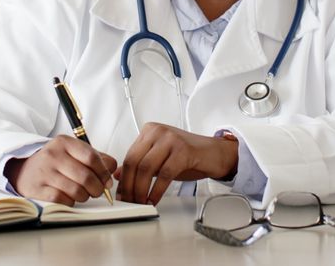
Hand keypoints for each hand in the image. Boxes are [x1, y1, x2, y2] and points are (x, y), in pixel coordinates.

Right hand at [3, 135, 116, 205]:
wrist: (23, 170)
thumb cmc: (54, 162)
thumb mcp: (72, 152)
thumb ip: (95, 157)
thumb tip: (112, 171)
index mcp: (64, 142)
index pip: (92, 157)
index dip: (104, 172)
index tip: (107, 181)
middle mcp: (53, 155)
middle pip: (86, 176)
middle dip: (97, 188)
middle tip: (97, 191)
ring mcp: (44, 172)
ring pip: (76, 190)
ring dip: (85, 196)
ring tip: (83, 194)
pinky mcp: (37, 189)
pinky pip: (63, 200)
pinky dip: (71, 202)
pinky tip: (70, 198)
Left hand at [114, 123, 237, 204]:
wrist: (215, 153)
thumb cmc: (188, 156)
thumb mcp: (160, 159)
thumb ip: (140, 164)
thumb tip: (118, 175)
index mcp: (149, 131)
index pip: (129, 156)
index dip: (124, 178)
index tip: (121, 194)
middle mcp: (158, 132)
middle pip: (135, 161)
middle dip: (130, 186)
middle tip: (129, 201)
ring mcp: (171, 139)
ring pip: (146, 168)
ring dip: (141, 190)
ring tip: (141, 202)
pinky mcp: (183, 151)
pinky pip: (164, 174)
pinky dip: (157, 190)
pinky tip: (154, 199)